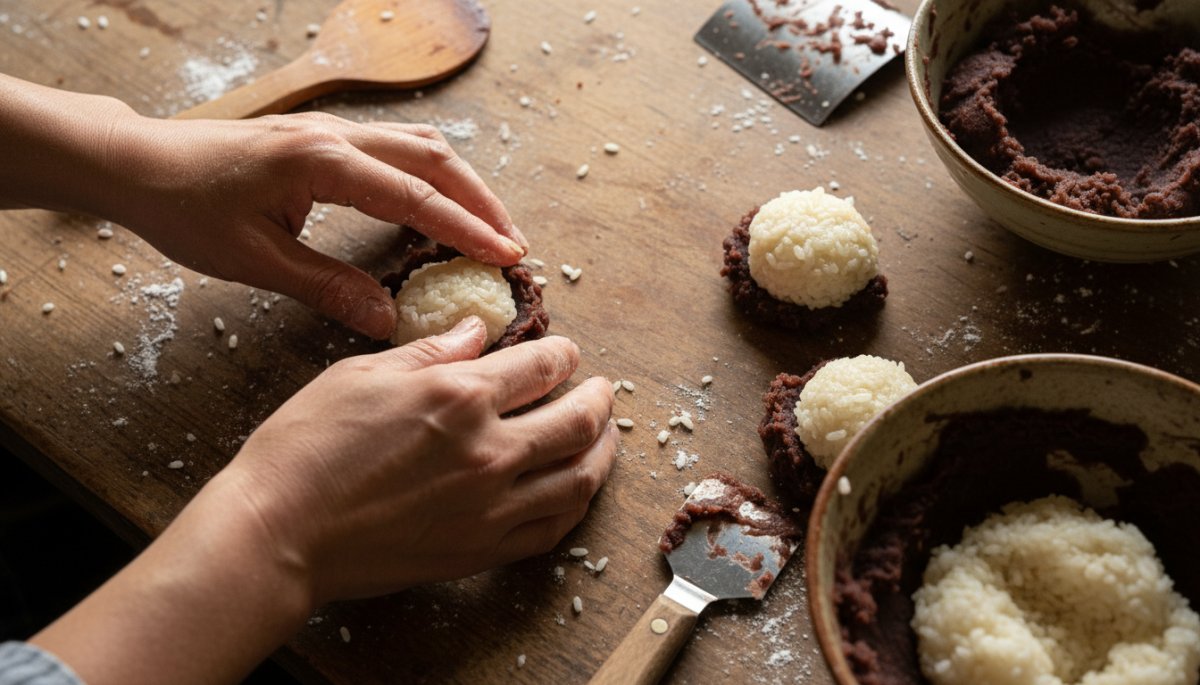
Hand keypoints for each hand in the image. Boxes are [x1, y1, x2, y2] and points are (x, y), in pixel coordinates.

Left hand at [0, 74, 526, 338]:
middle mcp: (336, 135)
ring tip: (490, 226)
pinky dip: (433, 175)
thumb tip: (387, 320)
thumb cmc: (185, 210)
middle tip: (514, 246)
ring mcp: (331, 130)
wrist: (138, 164)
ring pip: (421, 145)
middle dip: (482, 202)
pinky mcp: (324, 137)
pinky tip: (441, 202)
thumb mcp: (255, 261)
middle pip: (435, 158)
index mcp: (322, 162)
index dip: (467, 229)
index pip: (416, 196)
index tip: (508, 256)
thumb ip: (327, 288)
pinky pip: (398, 146)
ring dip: (463, 184)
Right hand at [223, 316, 616, 600]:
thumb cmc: (305, 448)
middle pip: (577, 421)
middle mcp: (489, 451)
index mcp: (459, 396)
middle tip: (602, 390)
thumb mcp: (363, 374)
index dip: (563, 355)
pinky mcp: (480, 551)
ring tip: (604, 438)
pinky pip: (551, 530)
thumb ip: (431, 353)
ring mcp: (490, 507)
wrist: (278, 531)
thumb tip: (475, 332)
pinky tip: (574, 491)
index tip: (567, 354)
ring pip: (578, 479)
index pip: (540, 366)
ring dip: (602, 453)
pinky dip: (574, 506)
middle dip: (599, 399)